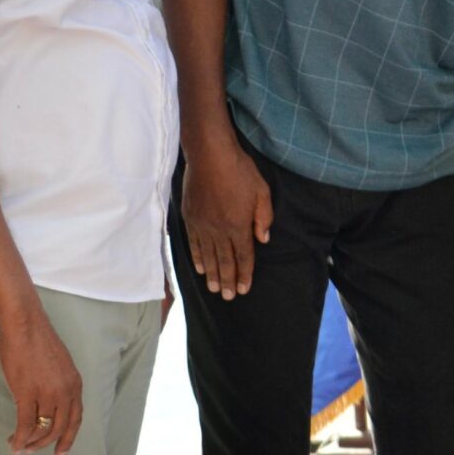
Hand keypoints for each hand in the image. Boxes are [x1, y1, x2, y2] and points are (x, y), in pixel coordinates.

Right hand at [0, 302, 83, 454]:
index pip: (76, 419)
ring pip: (43, 427)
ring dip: (30, 441)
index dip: (69, 437)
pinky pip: (25, 423)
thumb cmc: (38, 340)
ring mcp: (48, 393)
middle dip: (47, 444)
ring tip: (19, 447)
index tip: (61, 452)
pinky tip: (13, 442)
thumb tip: (49, 398)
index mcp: (76, 384)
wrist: (25, 325)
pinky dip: (20, 436)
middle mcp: (66, 392)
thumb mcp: (59, 364)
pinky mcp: (27, 393)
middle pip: (61, 427)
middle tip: (33, 451)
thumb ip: (59, 383)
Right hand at [180, 138, 273, 298]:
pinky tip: (200, 268)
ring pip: (207, 255)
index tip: (244, 289)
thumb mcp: (262, 193)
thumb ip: (263, 218)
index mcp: (239, 225)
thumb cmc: (240, 172)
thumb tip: (263, 240)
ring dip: (212, 274)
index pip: (244, 256)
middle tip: (228, 298)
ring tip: (214, 289)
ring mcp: (202, 225)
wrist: (210, 156)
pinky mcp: (190, 217)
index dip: (245, 274)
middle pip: (224, 261)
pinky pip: (193, 243)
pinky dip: (196, 257)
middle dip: (228, 281)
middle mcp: (219, 229)